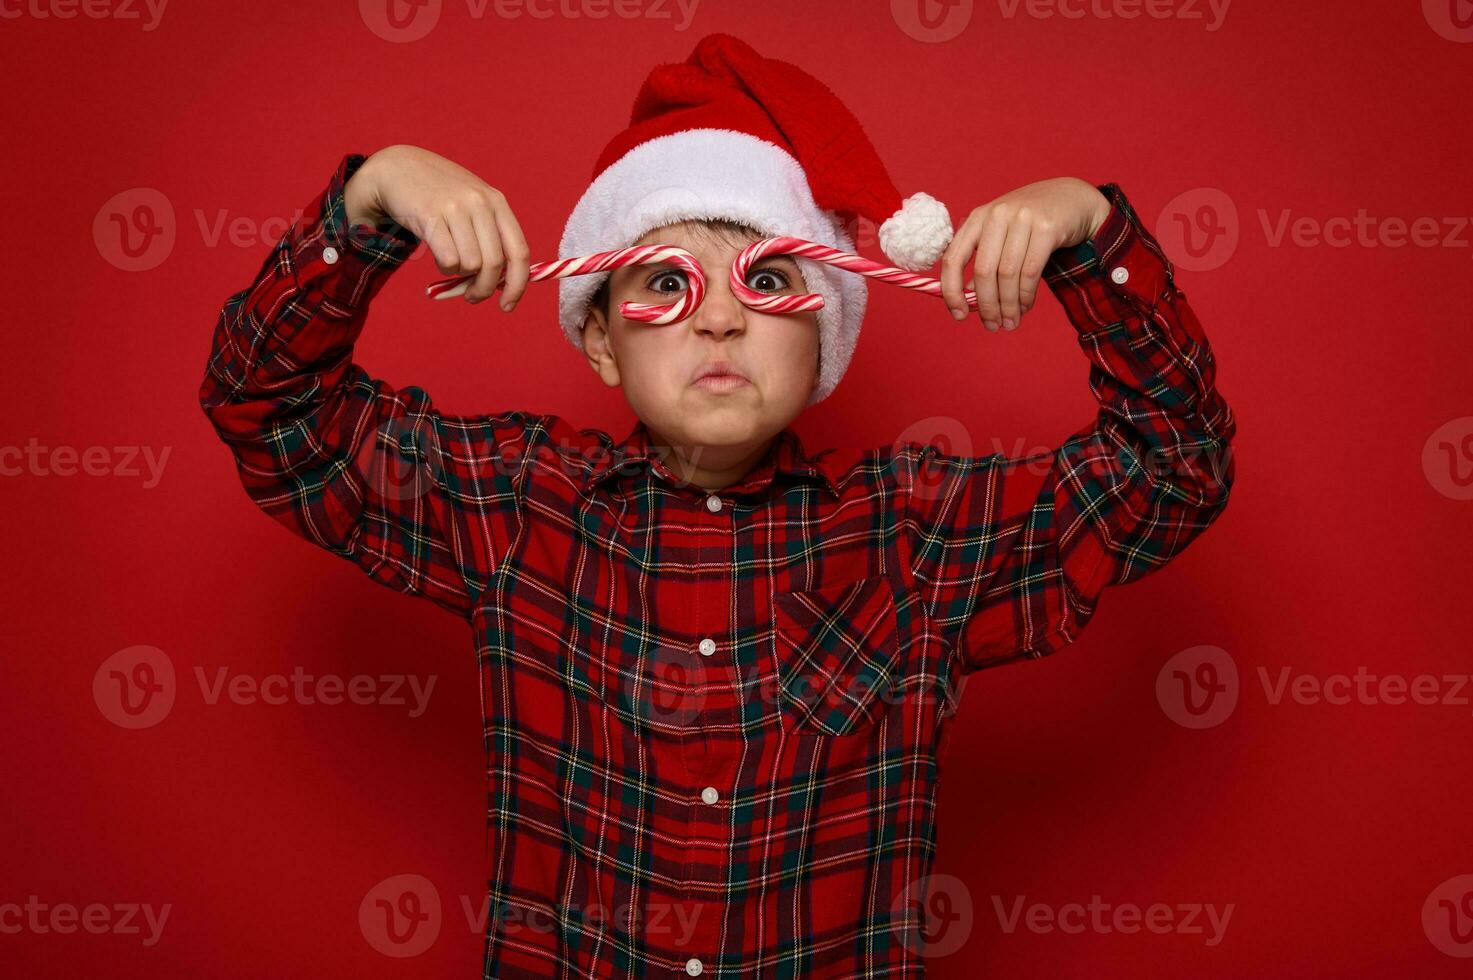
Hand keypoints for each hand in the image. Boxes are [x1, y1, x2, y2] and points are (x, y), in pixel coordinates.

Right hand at [344, 144, 530, 309]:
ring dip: (459, 275)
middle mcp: (480, 203)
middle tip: (471, 296)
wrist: (397, 168)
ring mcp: (456, 207)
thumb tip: (502, 285)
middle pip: (494, 265)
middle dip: (483, 289)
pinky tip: (438, 257)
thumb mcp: (472, 206)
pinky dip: (444, 267)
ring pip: (470, 265)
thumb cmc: (437, 195)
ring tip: (449, 262)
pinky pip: (448, 260)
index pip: (519, 252)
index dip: (517, 285)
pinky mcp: (430, 215)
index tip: (507, 306)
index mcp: (497, 202)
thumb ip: (490, 238)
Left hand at [939, 177, 1110, 330]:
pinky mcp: (1047, 227)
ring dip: (1008, 305)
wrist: (1072, 198)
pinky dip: (1026, 295)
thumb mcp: (1001, 235)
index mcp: (978, 218)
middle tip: (992, 326)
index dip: (951, 291)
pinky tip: (1025, 306)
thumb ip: (983, 261)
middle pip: (983, 271)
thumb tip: (967, 298)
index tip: (958, 315)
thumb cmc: (1031, 222)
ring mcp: (1022, 218)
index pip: (952, 258)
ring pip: (1008, 275)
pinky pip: (1031, 271)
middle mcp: (997, 215)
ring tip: (1011, 322)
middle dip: (986, 305)